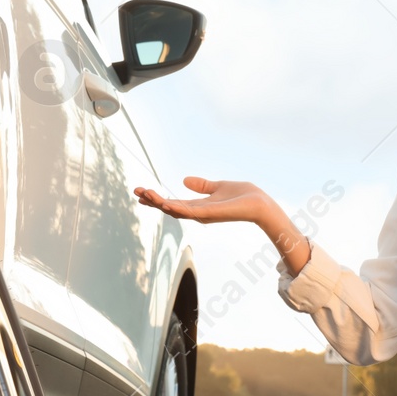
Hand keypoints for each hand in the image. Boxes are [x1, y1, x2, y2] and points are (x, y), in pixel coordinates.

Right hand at [133, 176, 273, 226]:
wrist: (260, 203)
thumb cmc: (243, 196)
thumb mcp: (218, 187)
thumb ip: (202, 185)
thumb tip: (185, 180)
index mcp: (198, 207)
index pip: (172, 203)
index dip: (157, 198)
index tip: (142, 191)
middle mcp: (198, 214)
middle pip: (169, 208)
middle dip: (152, 200)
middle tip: (136, 191)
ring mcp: (203, 215)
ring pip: (175, 210)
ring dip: (159, 202)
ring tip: (144, 193)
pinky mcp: (210, 214)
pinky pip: (189, 212)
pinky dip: (176, 208)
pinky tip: (164, 202)